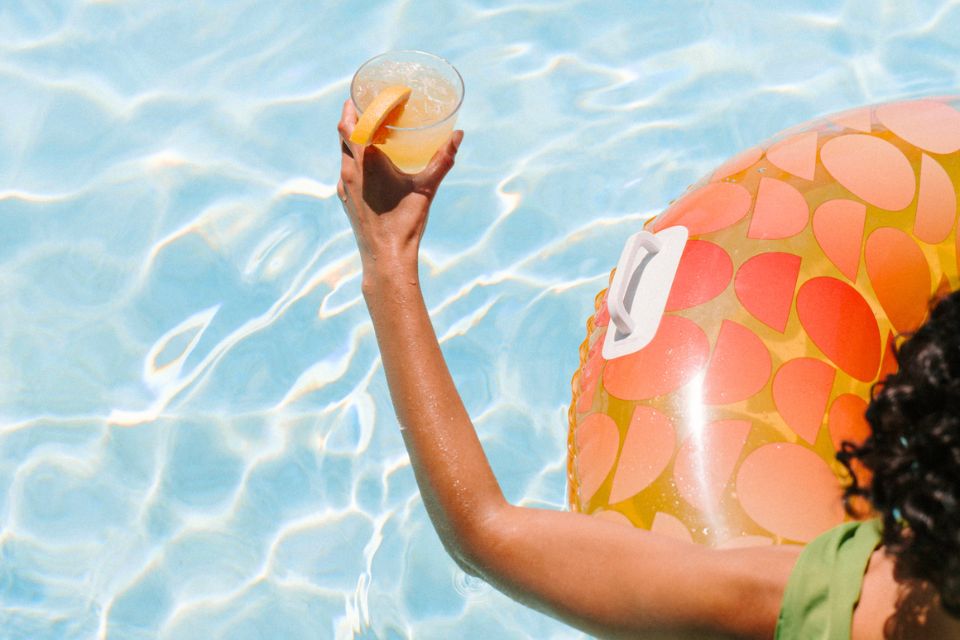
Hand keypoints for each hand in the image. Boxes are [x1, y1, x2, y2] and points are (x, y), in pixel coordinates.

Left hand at [337, 99, 463, 276]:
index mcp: (366, 161)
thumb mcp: (427, 187)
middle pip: (342, 132)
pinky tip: (369, 162)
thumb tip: (459, 135)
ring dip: (352, 136)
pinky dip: (353, 157)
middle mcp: (349, 170)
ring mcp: (344, 186)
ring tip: (369, 128)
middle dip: (352, 114)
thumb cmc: (405, 222)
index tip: (365, 91)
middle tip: (366, 102)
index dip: (354, 103)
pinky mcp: (346, 199)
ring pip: (342, 151)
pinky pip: (345, 169)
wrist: (386, 258)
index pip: (350, 122)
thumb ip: (444, 159)